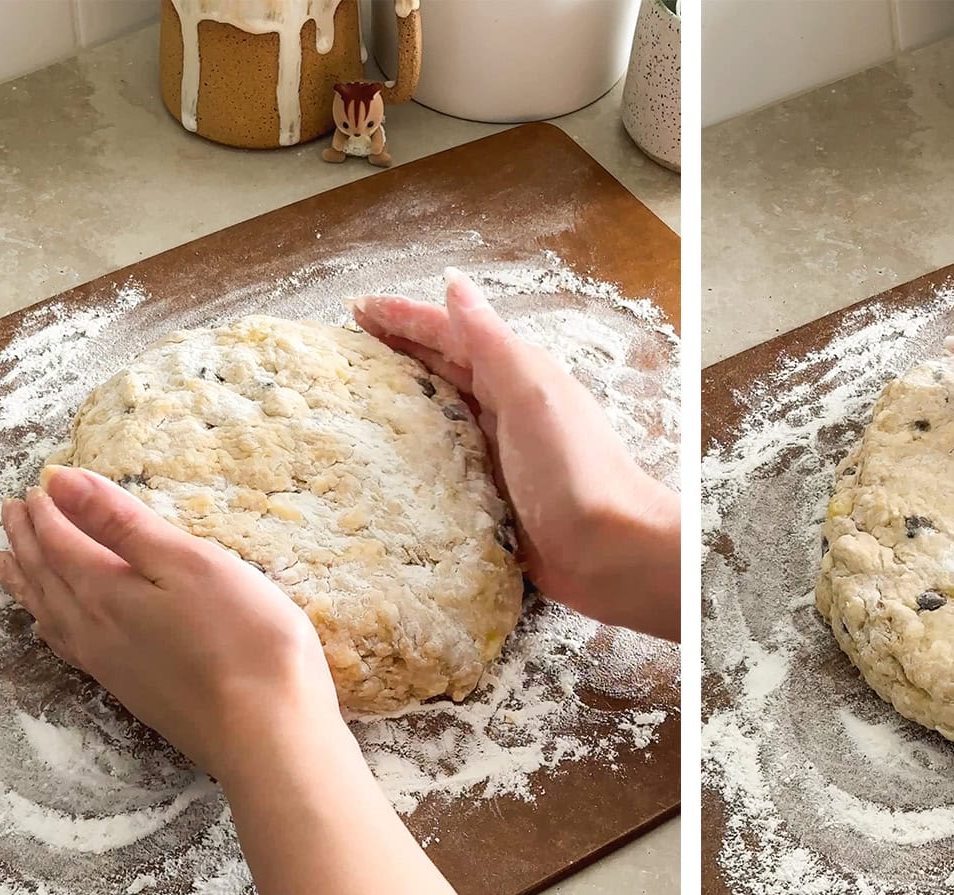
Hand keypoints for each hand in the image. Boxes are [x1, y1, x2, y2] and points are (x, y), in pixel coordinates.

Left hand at [0, 466, 342, 783]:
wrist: (265, 732)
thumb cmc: (243, 638)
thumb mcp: (188, 563)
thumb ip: (122, 523)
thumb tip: (59, 483)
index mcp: (105, 591)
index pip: (61, 542)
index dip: (49, 511)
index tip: (40, 483)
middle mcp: (92, 628)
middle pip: (46, 576)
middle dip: (27, 539)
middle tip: (11, 510)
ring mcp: (107, 663)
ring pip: (49, 612)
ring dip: (25, 581)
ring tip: (2, 561)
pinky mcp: (127, 688)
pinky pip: (66, 645)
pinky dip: (47, 623)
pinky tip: (51, 626)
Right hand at [352, 268, 679, 639]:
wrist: (611, 553)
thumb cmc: (575, 470)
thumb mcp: (530, 395)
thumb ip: (490, 342)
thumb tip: (453, 282)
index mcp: (515, 376)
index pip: (449, 334)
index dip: (403, 318)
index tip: (354, 308)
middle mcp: (506, 409)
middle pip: (441, 368)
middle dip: (394, 352)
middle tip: (341, 348)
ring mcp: (498, 454)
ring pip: (439, 414)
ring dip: (400, 401)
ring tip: (351, 398)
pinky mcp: (491, 498)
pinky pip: (442, 467)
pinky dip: (412, 458)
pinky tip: (381, 465)